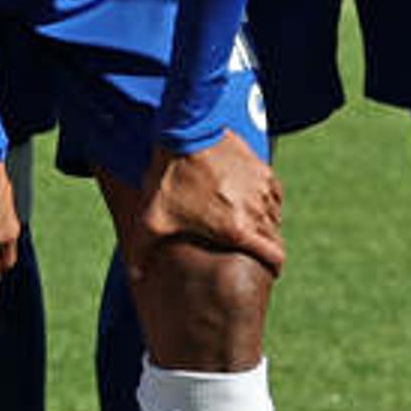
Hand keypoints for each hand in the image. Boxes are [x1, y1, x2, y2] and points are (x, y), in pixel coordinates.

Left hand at [124, 132, 285, 278]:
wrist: (185, 133)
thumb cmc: (169, 179)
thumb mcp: (152, 219)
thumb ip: (143, 251)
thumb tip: (135, 276)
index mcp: (237, 229)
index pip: (275, 256)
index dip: (273, 265)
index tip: (267, 268)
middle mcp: (256, 210)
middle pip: (274, 237)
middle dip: (266, 245)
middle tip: (251, 248)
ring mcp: (262, 188)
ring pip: (274, 215)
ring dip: (264, 222)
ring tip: (247, 224)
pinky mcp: (261, 169)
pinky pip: (273, 192)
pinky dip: (265, 200)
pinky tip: (249, 200)